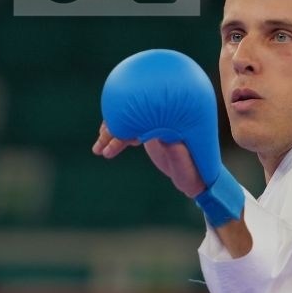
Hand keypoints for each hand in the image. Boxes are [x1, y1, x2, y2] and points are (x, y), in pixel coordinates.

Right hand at [91, 122, 205, 197]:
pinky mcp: (147, 134)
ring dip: (110, 135)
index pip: (144, 112)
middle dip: (114, 126)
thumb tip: (164, 138)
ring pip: (126, 124)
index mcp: (171, 120)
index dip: (128, 117)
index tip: (115, 126)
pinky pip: (127, 133)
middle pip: (132, 115)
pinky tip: (103, 150)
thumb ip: (175, 151)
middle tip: (102, 138)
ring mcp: (153, 125)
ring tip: (97, 149)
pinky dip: (115, 141)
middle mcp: (161, 118)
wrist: (194, 179)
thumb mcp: (184, 164)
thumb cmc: (193, 171)